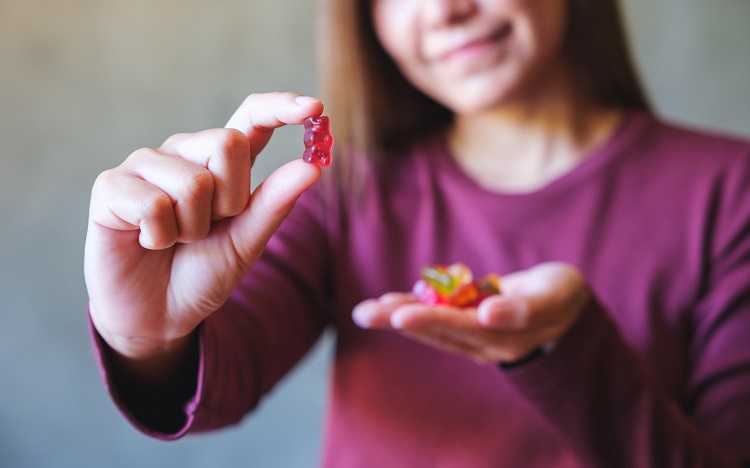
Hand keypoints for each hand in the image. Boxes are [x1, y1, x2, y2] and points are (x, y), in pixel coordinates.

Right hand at [85, 92, 322, 363]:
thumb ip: (276, 203)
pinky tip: (148, 243)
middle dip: (230, 200)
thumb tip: (313, 168)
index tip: (315, 108)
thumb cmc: (203, 272)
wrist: (159, 315)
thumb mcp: (247, 241)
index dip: (280, 107)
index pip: (251, 118)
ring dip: (192, 228)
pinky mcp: (111, 186)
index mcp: (221, 161)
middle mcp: (184, 152)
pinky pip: (154, 205)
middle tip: (209, 228)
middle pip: (228, 144)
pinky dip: (159, 237)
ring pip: (194, 182)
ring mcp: (145, 164)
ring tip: (176, 240)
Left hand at [352, 262, 589, 364]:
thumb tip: (488, 314)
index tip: (398, 315)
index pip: (458, 328)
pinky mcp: (469, 322)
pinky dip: (414, 306)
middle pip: (434, 330)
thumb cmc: (563, 299)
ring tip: (366, 311)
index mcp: (501, 337)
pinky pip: (437, 315)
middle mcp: (481, 341)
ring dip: (397, 316)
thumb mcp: (552, 298)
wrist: (567, 308)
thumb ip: (524, 308)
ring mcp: (473, 333)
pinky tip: (389, 301)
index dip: (428, 319)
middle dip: (397, 320)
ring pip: (430, 325)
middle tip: (362, 314)